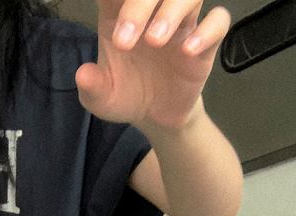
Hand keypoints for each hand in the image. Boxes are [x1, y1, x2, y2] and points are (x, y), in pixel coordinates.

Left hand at [74, 0, 231, 130]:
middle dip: (139, 4)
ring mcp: (181, 23)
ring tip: (154, 41)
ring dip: (171, 10)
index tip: (109, 7)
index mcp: (119, 13)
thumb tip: (83, 75)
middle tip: (125, 40)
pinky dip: (207, 31)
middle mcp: (152, 11)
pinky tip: (188, 51)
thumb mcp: (101, 99)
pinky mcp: (204, 42)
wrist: (155, 117)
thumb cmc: (126, 95)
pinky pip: (218, 21)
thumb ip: (92, 87)